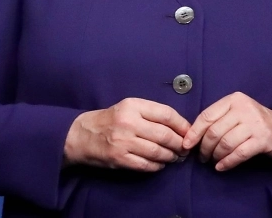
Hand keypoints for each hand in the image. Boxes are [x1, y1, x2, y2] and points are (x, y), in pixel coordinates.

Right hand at [63, 98, 190, 171]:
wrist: (82, 135)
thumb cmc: (110, 120)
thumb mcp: (128, 108)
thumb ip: (151, 115)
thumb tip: (181, 128)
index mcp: (132, 106)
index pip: (166, 114)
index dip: (182, 125)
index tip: (189, 133)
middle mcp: (128, 122)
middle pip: (165, 135)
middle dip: (179, 144)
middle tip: (184, 150)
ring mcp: (124, 141)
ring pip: (158, 152)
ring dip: (171, 157)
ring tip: (174, 157)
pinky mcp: (120, 158)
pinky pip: (147, 165)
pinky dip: (158, 166)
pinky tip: (159, 164)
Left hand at [183, 92, 271, 171]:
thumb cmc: (256, 122)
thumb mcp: (237, 113)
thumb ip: (219, 119)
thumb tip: (193, 136)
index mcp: (233, 100)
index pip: (207, 116)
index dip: (194, 132)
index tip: (186, 144)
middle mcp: (243, 108)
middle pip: (214, 131)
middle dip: (204, 147)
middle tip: (201, 157)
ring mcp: (254, 124)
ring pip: (225, 143)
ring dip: (215, 155)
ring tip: (212, 161)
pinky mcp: (263, 139)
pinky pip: (239, 153)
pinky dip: (227, 162)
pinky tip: (221, 167)